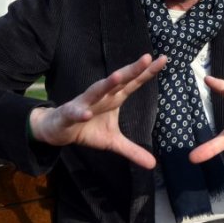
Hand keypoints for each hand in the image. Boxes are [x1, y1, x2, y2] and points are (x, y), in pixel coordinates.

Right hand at [29, 53, 166, 168]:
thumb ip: (132, 150)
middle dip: (132, 69)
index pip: (134, 83)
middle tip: (147, 58)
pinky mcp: (69, 113)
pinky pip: (74, 112)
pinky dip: (80, 113)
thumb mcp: (113, 142)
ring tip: (118, 76)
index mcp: (115, 98)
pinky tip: (86, 114)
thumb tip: (152, 165)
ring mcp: (85, 103)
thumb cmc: (88, 129)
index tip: (164, 59)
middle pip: (119, 81)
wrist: (59, 130)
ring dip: (106, 84)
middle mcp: (102, 96)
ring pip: (96, 91)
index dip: (148, 72)